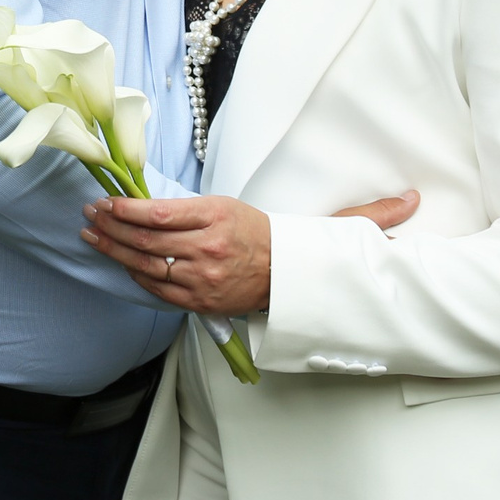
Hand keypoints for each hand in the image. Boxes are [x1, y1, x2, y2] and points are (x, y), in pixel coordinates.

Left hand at [80, 189, 417, 315]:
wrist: (305, 296)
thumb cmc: (297, 247)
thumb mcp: (320, 220)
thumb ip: (352, 207)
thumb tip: (412, 199)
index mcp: (225, 219)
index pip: (162, 212)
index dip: (126, 208)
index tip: (105, 199)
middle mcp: (208, 249)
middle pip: (146, 238)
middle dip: (110, 226)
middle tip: (87, 214)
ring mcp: (200, 279)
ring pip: (145, 264)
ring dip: (112, 250)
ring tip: (89, 234)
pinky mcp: (198, 300)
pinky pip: (156, 288)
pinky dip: (132, 274)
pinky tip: (115, 261)